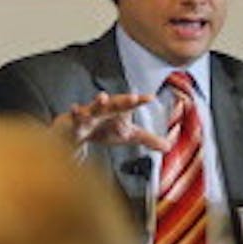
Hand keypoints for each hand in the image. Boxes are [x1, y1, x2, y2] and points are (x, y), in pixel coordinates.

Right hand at [49, 92, 170, 150]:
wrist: (80, 131)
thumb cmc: (106, 129)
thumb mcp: (128, 135)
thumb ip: (148, 139)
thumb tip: (169, 147)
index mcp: (120, 111)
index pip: (132, 105)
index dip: (141, 101)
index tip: (151, 98)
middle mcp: (107, 109)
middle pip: (116, 103)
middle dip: (124, 100)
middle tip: (134, 97)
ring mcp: (91, 113)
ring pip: (95, 106)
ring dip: (98, 101)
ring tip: (103, 96)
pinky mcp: (77, 121)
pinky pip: (75, 116)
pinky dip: (75, 112)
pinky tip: (74, 108)